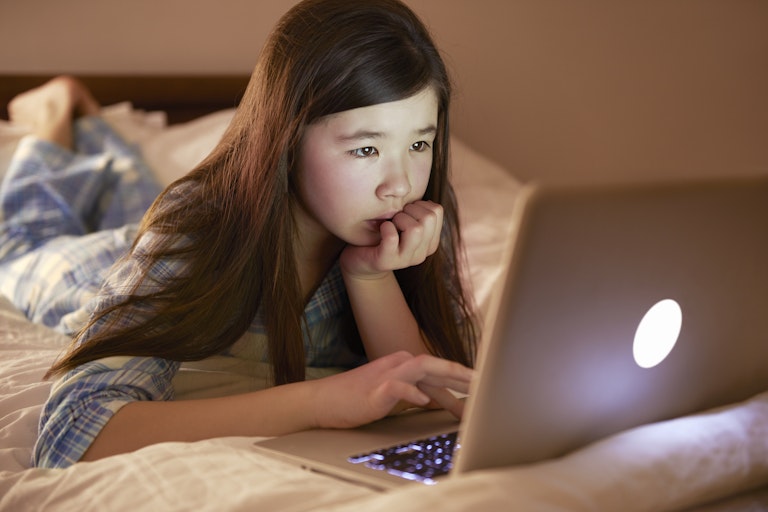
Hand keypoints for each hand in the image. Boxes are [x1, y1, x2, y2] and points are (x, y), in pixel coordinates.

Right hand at [311, 351, 472, 428]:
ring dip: (448, 380)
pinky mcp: (374, 389)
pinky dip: (412, 393)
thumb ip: (415, 393)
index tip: (483, 387)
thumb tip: (440, 401)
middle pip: (438, 365)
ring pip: (424, 369)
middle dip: (464, 375)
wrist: (323, 401)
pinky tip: (425, 403)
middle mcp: (398, 363)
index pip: (439, 370)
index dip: (462, 379)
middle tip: (487, 385)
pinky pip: (398, 387)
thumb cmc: (356, 399)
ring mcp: (387, 374)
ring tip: (470, 389)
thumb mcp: (392, 395)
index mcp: (403, 364)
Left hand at [340, 200, 442, 278]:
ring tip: (390, 223)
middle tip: (396, 216)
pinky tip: (381, 228)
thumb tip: (427, 201)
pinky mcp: (386, 261)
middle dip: (410, 209)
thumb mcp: (404, 224)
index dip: (419, 204)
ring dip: (399, 218)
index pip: (437, 211)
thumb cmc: (383, 236)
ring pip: (416, 229)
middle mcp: (421, 254)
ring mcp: (405, 260)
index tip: (406, 211)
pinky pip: (392, 237)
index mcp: (430, 243)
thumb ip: (418, 214)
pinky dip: (385, 227)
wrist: (361, 262)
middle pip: (429, 218)